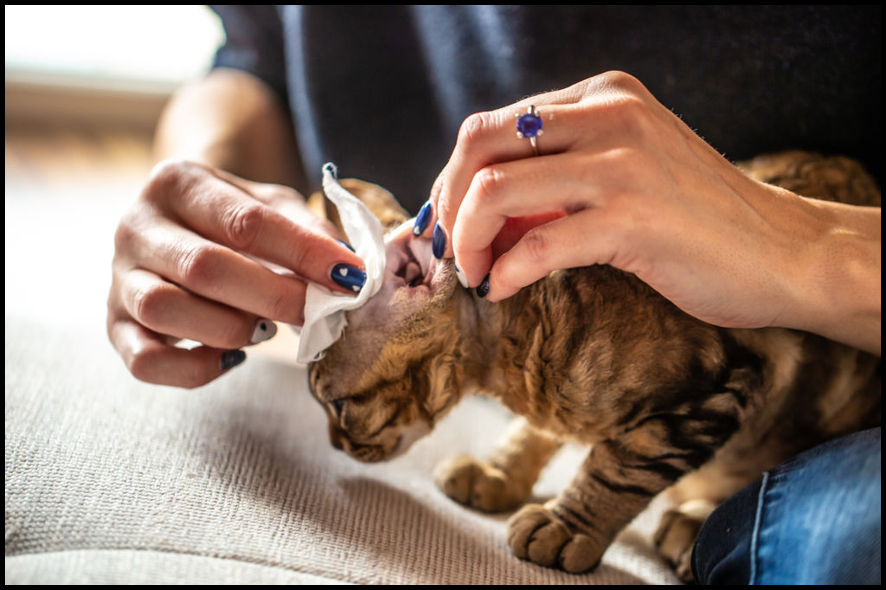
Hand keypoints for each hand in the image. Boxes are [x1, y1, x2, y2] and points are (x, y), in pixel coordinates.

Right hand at [108, 159, 365, 387]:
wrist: (180, 225)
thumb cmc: (235, 218)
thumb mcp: (274, 205)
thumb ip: (310, 232)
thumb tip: (351, 271)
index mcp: (178, 182)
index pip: (245, 221)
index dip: (304, 254)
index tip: (350, 278)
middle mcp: (137, 225)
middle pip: (204, 267)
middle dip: (274, 296)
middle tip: (317, 312)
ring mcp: (119, 277)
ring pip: (165, 310)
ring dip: (230, 327)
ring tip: (265, 329)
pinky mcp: (114, 325)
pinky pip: (145, 360)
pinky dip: (195, 369)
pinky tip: (232, 357)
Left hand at [424, 71, 870, 336]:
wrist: (784, 252)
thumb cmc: (698, 219)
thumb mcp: (627, 168)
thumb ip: (562, 171)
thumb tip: (480, 206)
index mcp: (602, 97)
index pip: (492, 126)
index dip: (453, 180)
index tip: (447, 224)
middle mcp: (608, 116)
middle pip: (479, 145)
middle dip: (447, 204)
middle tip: (449, 250)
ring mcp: (621, 164)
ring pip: (495, 190)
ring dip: (468, 240)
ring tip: (475, 272)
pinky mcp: (633, 218)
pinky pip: (536, 245)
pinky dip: (506, 272)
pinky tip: (504, 289)